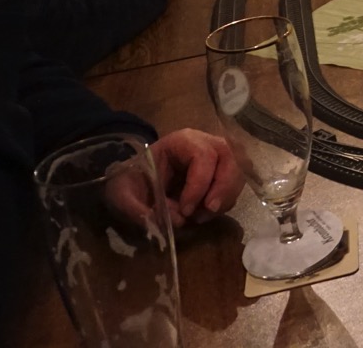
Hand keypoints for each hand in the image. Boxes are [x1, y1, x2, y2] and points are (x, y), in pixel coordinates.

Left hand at [106, 129, 243, 230]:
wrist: (135, 179)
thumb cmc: (131, 179)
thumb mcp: (122, 193)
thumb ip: (139, 208)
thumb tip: (176, 221)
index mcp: (181, 141)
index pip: (203, 156)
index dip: (199, 184)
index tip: (186, 210)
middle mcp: (206, 143)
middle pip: (231, 158)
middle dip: (223, 188)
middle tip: (208, 211)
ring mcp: (218, 156)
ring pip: (239, 170)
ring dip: (226, 196)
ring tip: (202, 216)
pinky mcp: (223, 171)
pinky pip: (236, 184)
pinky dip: (226, 201)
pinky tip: (206, 213)